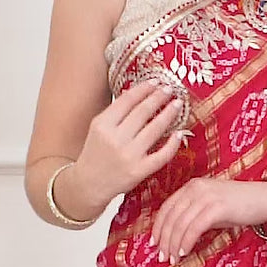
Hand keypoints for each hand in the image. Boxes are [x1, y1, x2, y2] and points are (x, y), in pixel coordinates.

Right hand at [58, 79, 185, 219]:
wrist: (88, 185)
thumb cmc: (95, 154)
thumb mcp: (97, 129)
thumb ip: (115, 113)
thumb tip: (137, 93)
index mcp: (103, 125)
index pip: (127, 100)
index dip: (144, 88)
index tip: (156, 81)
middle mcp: (115, 139)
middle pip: (143, 112)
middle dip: (159, 97)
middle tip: (170, 89)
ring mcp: (129, 156)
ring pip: (155, 129)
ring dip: (169, 114)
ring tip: (177, 104)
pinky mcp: (139, 171)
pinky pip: (161, 155)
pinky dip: (172, 143)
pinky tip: (179, 134)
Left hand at [152, 177, 266, 262]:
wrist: (264, 199)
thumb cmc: (239, 206)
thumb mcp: (211, 206)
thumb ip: (192, 215)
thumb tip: (174, 237)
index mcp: (192, 186)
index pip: (166, 207)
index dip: (158, 227)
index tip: (154, 244)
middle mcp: (196, 188)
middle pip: (171, 217)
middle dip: (164, 240)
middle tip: (162, 257)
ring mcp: (207, 196)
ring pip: (180, 224)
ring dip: (174, 245)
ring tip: (173, 259)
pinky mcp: (217, 207)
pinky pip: (194, 228)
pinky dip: (186, 242)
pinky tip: (184, 253)